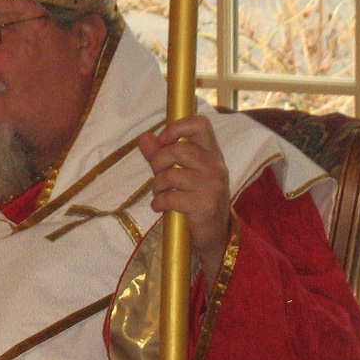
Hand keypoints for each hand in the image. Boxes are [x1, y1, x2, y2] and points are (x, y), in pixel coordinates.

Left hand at [137, 116, 232, 279]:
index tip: (163, 140)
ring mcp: (212, 186)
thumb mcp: (177, 173)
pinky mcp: (205, 205)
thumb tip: (144, 137)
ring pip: (171, 174)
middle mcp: (215, 166)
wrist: (213, 235)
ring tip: (160, 193)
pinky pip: (170, 197)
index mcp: (211, 153)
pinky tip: (160, 207)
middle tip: (157, 175)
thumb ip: (160, 155)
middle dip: (158, 162)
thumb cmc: (194, 199)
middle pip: (178, 150)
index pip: (200, 124)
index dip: (176, 127)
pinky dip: (159, 203)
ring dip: (157, 186)